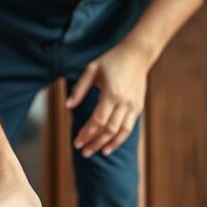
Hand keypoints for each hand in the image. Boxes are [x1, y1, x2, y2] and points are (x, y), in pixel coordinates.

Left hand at [66, 42, 150, 157]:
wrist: (137, 54)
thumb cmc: (111, 60)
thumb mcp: (91, 69)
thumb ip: (80, 89)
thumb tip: (67, 106)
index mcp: (111, 93)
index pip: (97, 121)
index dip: (86, 134)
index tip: (76, 142)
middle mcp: (124, 102)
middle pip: (108, 130)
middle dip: (95, 143)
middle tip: (83, 152)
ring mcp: (133, 105)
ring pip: (121, 132)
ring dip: (108, 144)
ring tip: (97, 152)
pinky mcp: (138, 107)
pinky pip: (129, 128)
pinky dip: (120, 138)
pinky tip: (110, 145)